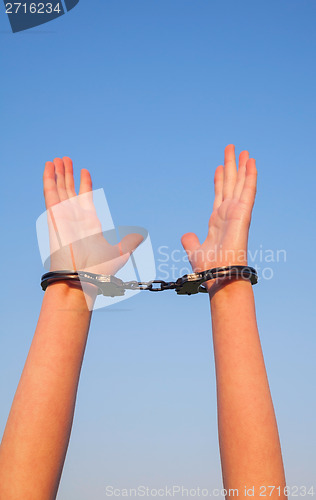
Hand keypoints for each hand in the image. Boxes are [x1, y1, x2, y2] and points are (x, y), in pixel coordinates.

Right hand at [43, 157, 142, 275]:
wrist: (83, 277)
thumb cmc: (99, 269)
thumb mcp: (120, 252)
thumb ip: (129, 241)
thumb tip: (141, 235)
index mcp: (89, 223)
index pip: (85, 197)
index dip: (84, 184)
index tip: (84, 171)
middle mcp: (75, 217)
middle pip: (70, 190)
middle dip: (68, 175)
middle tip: (66, 159)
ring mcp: (64, 215)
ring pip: (59, 189)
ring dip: (58, 173)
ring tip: (58, 158)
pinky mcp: (55, 215)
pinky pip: (50, 193)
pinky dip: (49, 179)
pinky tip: (49, 165)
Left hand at [181, 145, 256, 286]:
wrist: (218, 276)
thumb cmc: (210, 268)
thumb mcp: (195, 251)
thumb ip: (191, 241)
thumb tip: (187, 235)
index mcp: (217, 221)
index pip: (219, 195)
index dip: (219, 180)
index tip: (219, 167)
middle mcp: (228, 214)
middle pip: (230, 184)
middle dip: (231, 166)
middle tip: (232, 149)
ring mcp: (237, 213)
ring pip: (240, 184)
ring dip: (242, 167)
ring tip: (244, 151)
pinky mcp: (243, 214)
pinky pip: (248, 191)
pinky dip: (250, 176)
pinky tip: (251, 162)